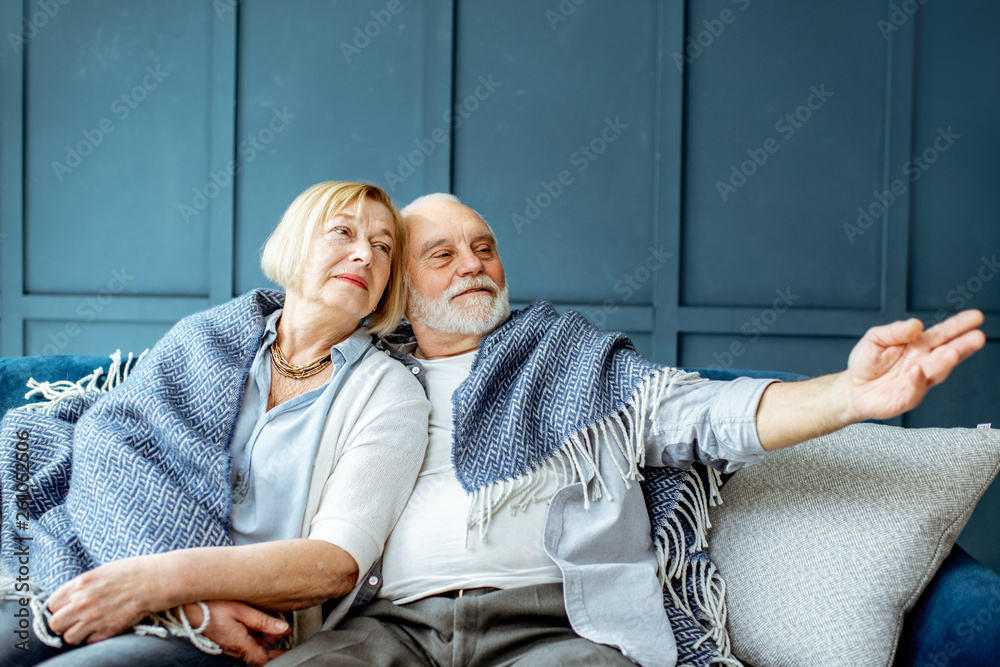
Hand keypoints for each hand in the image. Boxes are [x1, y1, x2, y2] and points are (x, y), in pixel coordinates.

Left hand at [47, 556, 160, 643]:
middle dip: (63, 622)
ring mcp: (94, 618)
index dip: (59, 607)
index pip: (52, 604)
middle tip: (75, 619)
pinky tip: (103, 627)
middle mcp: (83, 602)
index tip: (67, 607)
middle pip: (55, 623)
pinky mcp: (107, 630)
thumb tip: (71, 597)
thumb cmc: (133, 571)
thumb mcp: (102, 571)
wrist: (156, 581)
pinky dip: (93, 637)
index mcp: (80, 584)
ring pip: (69, 637)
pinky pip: (89, 642)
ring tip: (88, 626)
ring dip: (76, 633)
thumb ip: (82, 586)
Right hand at [183, 600, 289, 665]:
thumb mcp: (242, 610)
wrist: (185, 606)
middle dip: (272, 648)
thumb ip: (263, 621)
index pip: (262, 658)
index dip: (277, 656)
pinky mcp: (219, 638)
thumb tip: (283, 629)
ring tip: (274, 630)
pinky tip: (255, 625)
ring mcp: (224, 644)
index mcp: (238, 643)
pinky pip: (238, 642)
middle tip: (284, 640)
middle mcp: (231, 648)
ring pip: (247, 648)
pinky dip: (250, 637)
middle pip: (255, 654)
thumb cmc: (210, 606)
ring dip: (262, 641)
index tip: (288, 651)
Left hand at [840, 309, 984, 421]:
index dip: (959, 325)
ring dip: (945, 362)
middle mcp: (924, 363)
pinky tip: (918, 371)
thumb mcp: (875, 338)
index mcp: (919, 345)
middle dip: (963, 345)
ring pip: (936, 372)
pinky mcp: (907, 398)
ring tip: (952, 352)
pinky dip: (917, 381)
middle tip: (977, 337)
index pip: (943, 333)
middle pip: (948, 353)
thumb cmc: (866, 363)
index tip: (976, 317)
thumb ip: (894, 331)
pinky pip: (915, 390)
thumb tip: (915, 324)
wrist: (853, 389)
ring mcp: (918, 382)